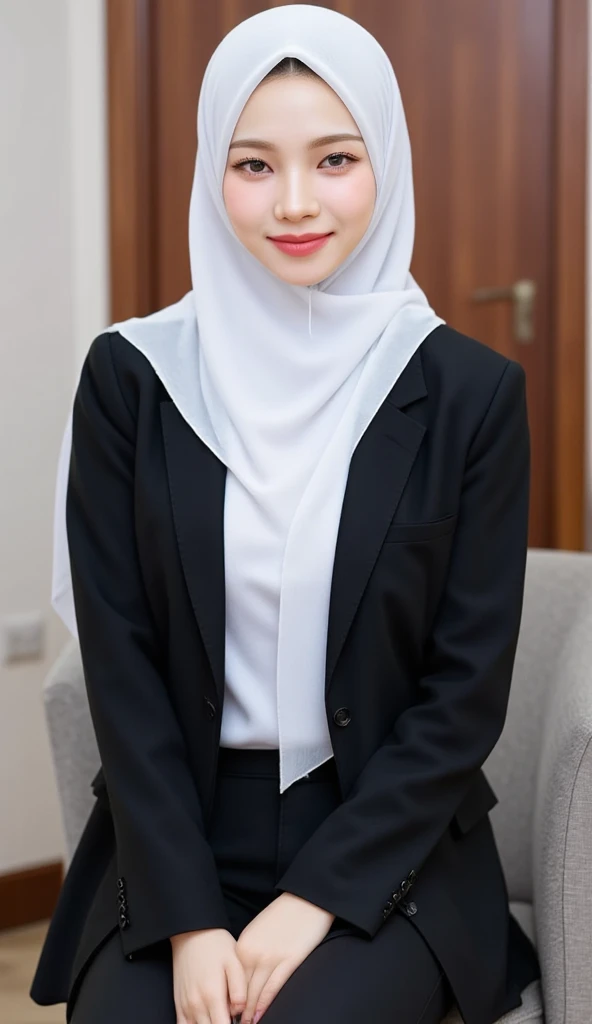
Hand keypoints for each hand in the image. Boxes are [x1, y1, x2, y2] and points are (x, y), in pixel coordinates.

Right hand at [170, 928, 246, 1023]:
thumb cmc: (216, 946)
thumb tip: (240, 1012)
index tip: (240, 1023)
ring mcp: (185, 1006)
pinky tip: (205, 1020)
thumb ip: (240, 989)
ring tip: (220, 1016)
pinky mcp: (179, 1004)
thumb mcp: (234, 961)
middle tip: (231, 1017)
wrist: (191, 933)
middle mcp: (197, 1004)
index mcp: (213, 995)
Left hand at [235, 892, 334, 1023]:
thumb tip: (244, 979)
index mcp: (242, 946)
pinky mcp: (288, 960)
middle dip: (237, 1012)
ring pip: (254, 994)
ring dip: (249, 1014)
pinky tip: (260, 1017)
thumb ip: (248, 953)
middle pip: (240, 991)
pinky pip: (272, 988)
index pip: (231, 982)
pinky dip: (264, 1006)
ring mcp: (270, 957)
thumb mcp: (257, 932)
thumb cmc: (283, 916)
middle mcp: (251, 953)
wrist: (306, 898)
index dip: (228, 1002)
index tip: (226, 1014)